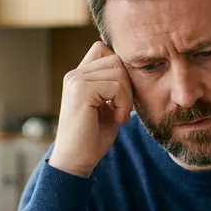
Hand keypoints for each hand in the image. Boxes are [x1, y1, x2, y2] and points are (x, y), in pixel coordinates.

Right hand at [49, 41, 133, 176]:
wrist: (76, 160)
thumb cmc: (93, 136)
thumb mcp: (108, 105)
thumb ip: (115, 85)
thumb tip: (135, 68)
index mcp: (79, 75)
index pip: (105, 50)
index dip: (120, 70)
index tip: (121, 97)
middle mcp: (75, 74)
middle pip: (116, 59)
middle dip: (127, 84)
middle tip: (123, 109)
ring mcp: (75, 80)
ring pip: (118, 71)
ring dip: (126, 96)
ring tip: (119, 115)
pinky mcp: (80, 90)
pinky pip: (115, 85)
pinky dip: (123, 103)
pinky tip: (117, 119)